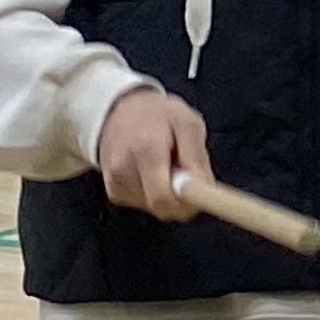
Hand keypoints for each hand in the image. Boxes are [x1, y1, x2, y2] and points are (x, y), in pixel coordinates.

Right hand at [97, 88, 211, 218]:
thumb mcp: (188, 124)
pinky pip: (144, 205)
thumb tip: (205, 189)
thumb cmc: (159, 115)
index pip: (163, 197)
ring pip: (156, 208)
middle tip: (189, 176)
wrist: (119, 111)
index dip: (188, 204)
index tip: (202, 194)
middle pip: (161, 208)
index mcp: (145, 151)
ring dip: (170, 194)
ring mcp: (115, 184)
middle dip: (183, 199)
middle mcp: (124, 171)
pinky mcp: (114, 192)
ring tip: (168, 167)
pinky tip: (155, 173)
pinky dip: (156, 193)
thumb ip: (196, 157)